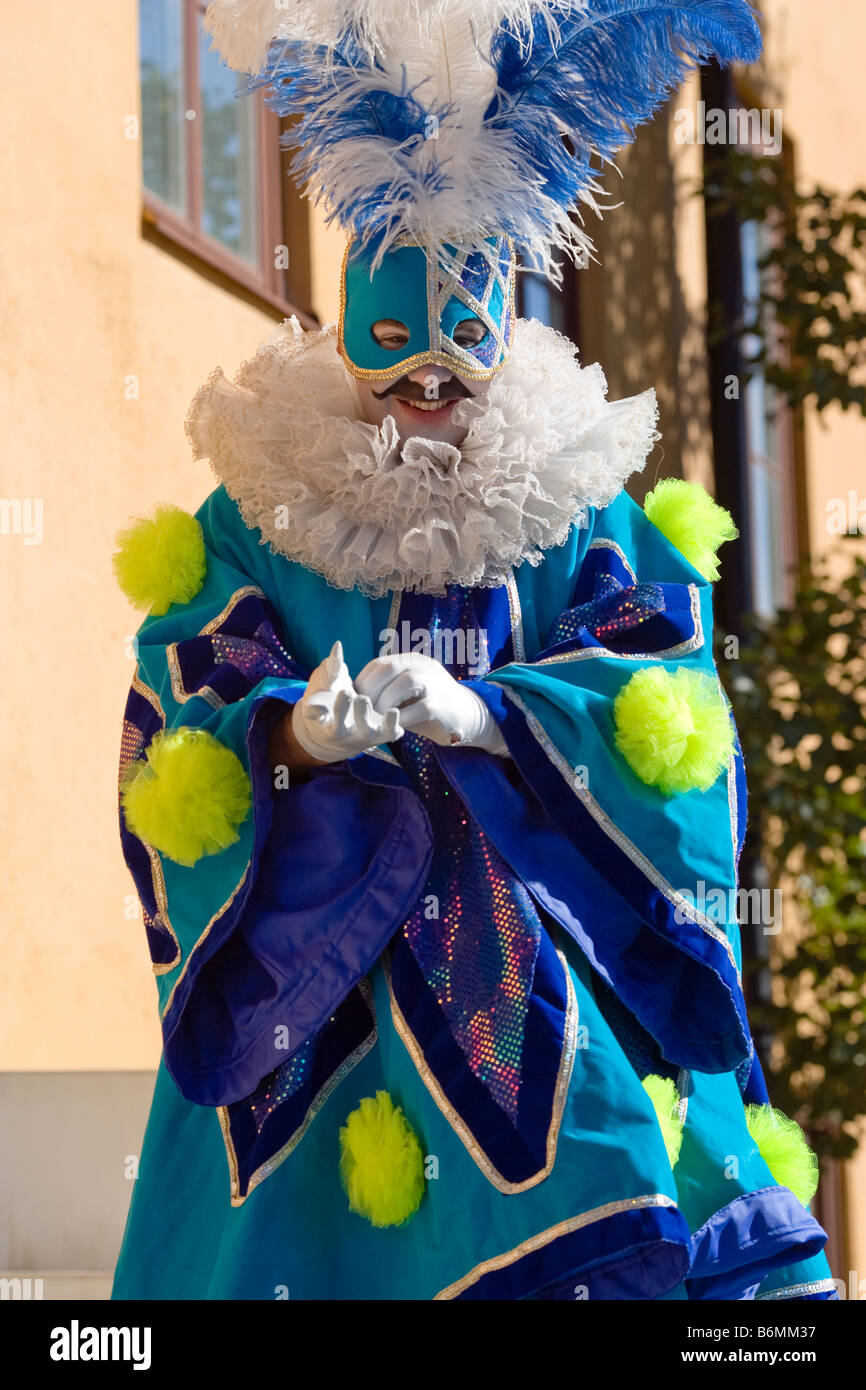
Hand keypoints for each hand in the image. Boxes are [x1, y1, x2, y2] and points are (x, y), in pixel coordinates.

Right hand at [290, 642, 403, 763]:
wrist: (342, 730)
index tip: (320, 709)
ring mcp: (360, 734)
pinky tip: (394, 712)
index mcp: (324, 718)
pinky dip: (391, 726)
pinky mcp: (379, 734)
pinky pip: (386, 734)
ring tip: (365, 699)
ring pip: (364, 732)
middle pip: (339, 727)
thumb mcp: (326, 682)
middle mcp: (341, 731)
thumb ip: (332, 667)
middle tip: (347, 694)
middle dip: (342, 711)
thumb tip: (338, 646)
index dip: (316, 714)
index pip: (316, 717)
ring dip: (366, 717)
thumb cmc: (330, 699)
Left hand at [354, 652, 506, 753]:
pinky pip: (419, 708)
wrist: (468, 715)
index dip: (363, 680)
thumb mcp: (408, 691)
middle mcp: (423, 667)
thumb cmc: (429, 705)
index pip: (380, 663)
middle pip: (390, 668)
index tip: (353, 699)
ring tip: (376, 718)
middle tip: (360, 709)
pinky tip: (393, 728)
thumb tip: (355, 695)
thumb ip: (387, 687)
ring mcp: (435, 684)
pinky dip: (401, 719)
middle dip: (370, 689)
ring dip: (385, 702)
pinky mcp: (442, 705)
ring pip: (405, 683)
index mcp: (412, 661)